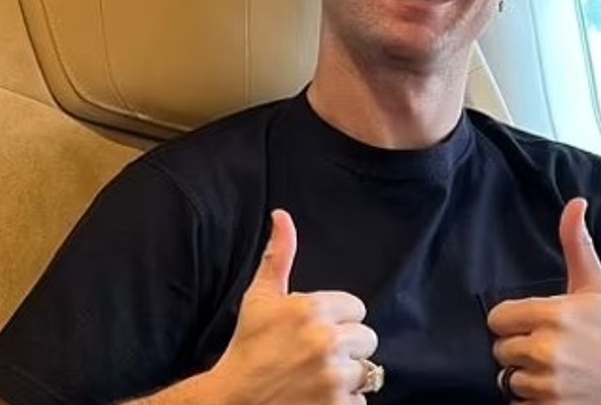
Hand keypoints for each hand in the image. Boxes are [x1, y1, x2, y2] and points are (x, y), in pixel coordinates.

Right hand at [207, 210, 379, 404]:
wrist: (233, 403)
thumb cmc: (247, 349)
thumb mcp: (260, 299)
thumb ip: (279, 255)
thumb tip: (282, 215)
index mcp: (313, 310)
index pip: (356, 308)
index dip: (336, 320)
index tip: (311, 332)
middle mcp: (327, 341)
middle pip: (367, 339)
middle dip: (345, 348)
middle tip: (313, 357)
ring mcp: (334, 378)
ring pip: (367, 371)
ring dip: (346, 377)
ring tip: (315, 378)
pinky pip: (361, 401)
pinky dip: (344, 402)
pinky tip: (316, 397)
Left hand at [487, 198, 600, 403]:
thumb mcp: (598, 286)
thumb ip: (577, 244)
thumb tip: (575, 202)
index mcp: (554, 315)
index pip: (497, 318)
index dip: (512, 320)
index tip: (531, 323)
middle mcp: (547, 350)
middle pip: (500, 349)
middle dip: (518, 348)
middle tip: (547, 347)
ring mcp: (548, 385)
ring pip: (508, 379)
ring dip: (525, 376)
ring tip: (554, 369)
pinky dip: (532, 400)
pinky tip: (555, 390)